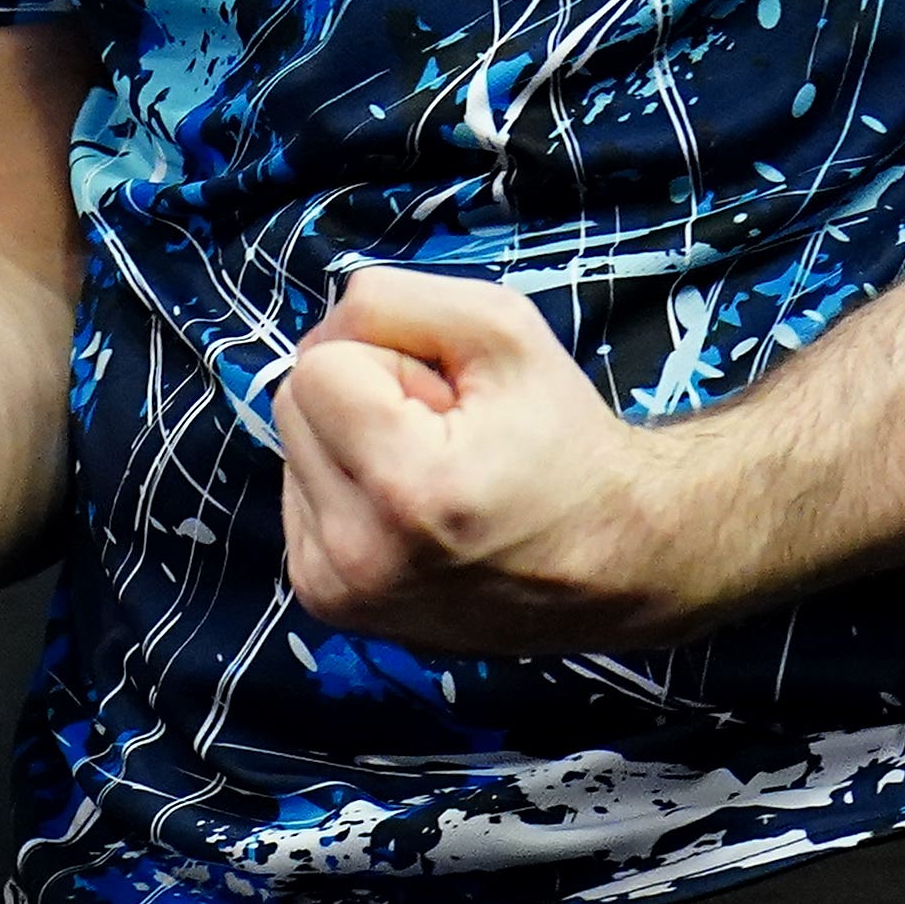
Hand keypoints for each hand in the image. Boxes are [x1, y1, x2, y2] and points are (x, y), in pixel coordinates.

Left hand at [272, 266, 720, 655]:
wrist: (611, 562)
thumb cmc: (564, 442)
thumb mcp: (503, 328)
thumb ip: (394, 298)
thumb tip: (323, 324)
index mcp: (403, 489)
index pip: (317, 366)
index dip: (390, 360)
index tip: (451, 400)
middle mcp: (355, 556)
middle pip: (293, 404)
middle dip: (365, 395)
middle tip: (445, 430)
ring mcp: (337, 591)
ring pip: (293, 451)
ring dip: (353, 442)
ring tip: (432, 471)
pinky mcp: (329, 605)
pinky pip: (301, 500)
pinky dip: (347, 486)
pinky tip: (408, 507)